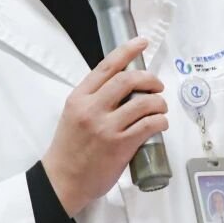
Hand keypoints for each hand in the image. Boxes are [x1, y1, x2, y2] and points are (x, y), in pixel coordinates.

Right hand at [42, 38, 168, 216]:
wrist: (62, 180)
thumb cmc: (69, 148)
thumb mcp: (73, 115)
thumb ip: (93, 99)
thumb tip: (123, 86)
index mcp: (79, 97)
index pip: (106, 66)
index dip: (127, 51)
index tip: (142, 42)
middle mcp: (92, 108)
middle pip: (128, 80)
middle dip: (149, 78)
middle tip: (157, 85)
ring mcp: (106, 127)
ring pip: (143, 103)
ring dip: (159, 102)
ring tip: (161, 107)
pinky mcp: (120, 146)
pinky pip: (148, 125)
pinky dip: (160, 121)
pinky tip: (161, 123)